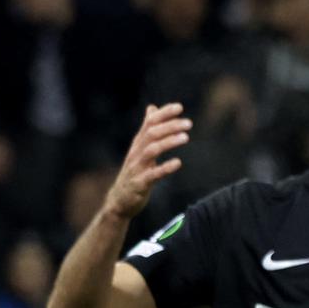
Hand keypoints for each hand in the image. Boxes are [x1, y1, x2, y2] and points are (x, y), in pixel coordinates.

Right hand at [104, 104, 190, 218]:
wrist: (120, 200)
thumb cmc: (134, 173)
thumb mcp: (140, 149)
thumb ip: (147, 129)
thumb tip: (152, 108)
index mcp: (138, 144)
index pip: (149, 123)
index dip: (163, 114)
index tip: (179, 107)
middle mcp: (136, 153)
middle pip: (151, 134)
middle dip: (169, 126)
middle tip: (188, 123)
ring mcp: (137, 168)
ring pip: (151, 150)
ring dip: (168, 142)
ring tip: (185, 137)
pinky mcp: (140, 183)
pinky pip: (153, 174)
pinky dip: (165, 168)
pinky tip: (178, 163)